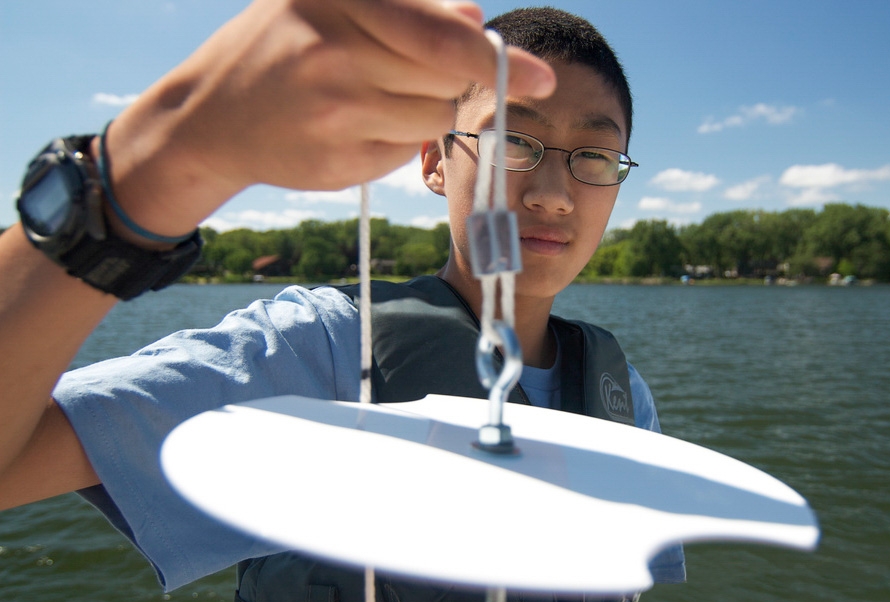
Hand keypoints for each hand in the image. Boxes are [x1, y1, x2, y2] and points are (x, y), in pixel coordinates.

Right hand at [105, 0, 554, 237]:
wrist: (209, 115)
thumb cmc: (281, 46)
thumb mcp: (330, 3)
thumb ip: (406, 7)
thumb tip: (475, 17)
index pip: (440, 34)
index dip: (495, 60)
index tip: (542, 78)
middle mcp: (333, 51)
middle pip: (444, 78)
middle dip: (457, 78)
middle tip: (447, 77)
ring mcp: (334, 111)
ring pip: (430, 115)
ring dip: (422, 106)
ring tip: (372, 92)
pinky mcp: (338, 160)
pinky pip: (404, 148)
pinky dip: (398, 136)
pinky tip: (355, 121)